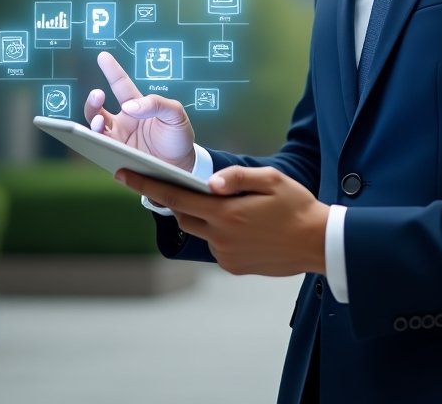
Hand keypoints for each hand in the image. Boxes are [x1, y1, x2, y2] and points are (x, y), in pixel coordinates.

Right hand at [83, 51, 195, 171]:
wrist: (182, 166)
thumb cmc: (179, 136)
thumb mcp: (175, 114)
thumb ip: (156, 104)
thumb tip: (128, 106)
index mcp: (138, 106)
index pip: (121, 84)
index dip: (112, 70)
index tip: (103, 56)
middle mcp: (124, 121)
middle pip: (99, 107)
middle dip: (93, 100)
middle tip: (98, 94)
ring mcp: (119, 138)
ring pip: (96, 127)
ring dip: (94, 121)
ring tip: (100, 121)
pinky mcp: (117, 155)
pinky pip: (100, 147)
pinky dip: (95, 142)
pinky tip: (99, 139)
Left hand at [115, 165, 328, 276]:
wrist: (318, 243)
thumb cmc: (297, 206)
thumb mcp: (272, 179)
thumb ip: (237, 177)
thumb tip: (209, 181)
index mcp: (226, 213)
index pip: (175, 197)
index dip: (147, 185)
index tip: (123, 174)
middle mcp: (220, 237)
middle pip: (183, 215)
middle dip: (175, 199)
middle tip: (180, 183)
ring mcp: (225, 254)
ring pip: (200, 230)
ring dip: (204, 216)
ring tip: (231, 205)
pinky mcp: (233, 267)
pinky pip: (216, 245)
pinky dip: (220, 232)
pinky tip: (246, 225)